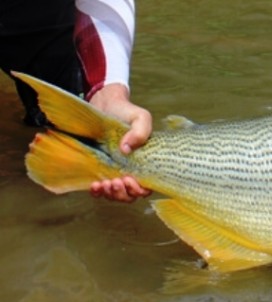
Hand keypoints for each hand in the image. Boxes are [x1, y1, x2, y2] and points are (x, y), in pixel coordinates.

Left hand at [89, 83, 152, 201]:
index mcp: (145, 164)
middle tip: (115, 180)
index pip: (146, 188)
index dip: (138, 190)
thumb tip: (126, 149)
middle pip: (130, 196)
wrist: (105, 105)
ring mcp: (115, 172)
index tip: (129, 179)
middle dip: (123, 193)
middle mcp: (131, 171)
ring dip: (111, 194)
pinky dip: (98, 192)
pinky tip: (95, 184)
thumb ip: (141, 131)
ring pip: (116, 196)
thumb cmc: (126, 112)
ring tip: (104, 183)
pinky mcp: (100, 171)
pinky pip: (101, 191)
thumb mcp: (140, 117)